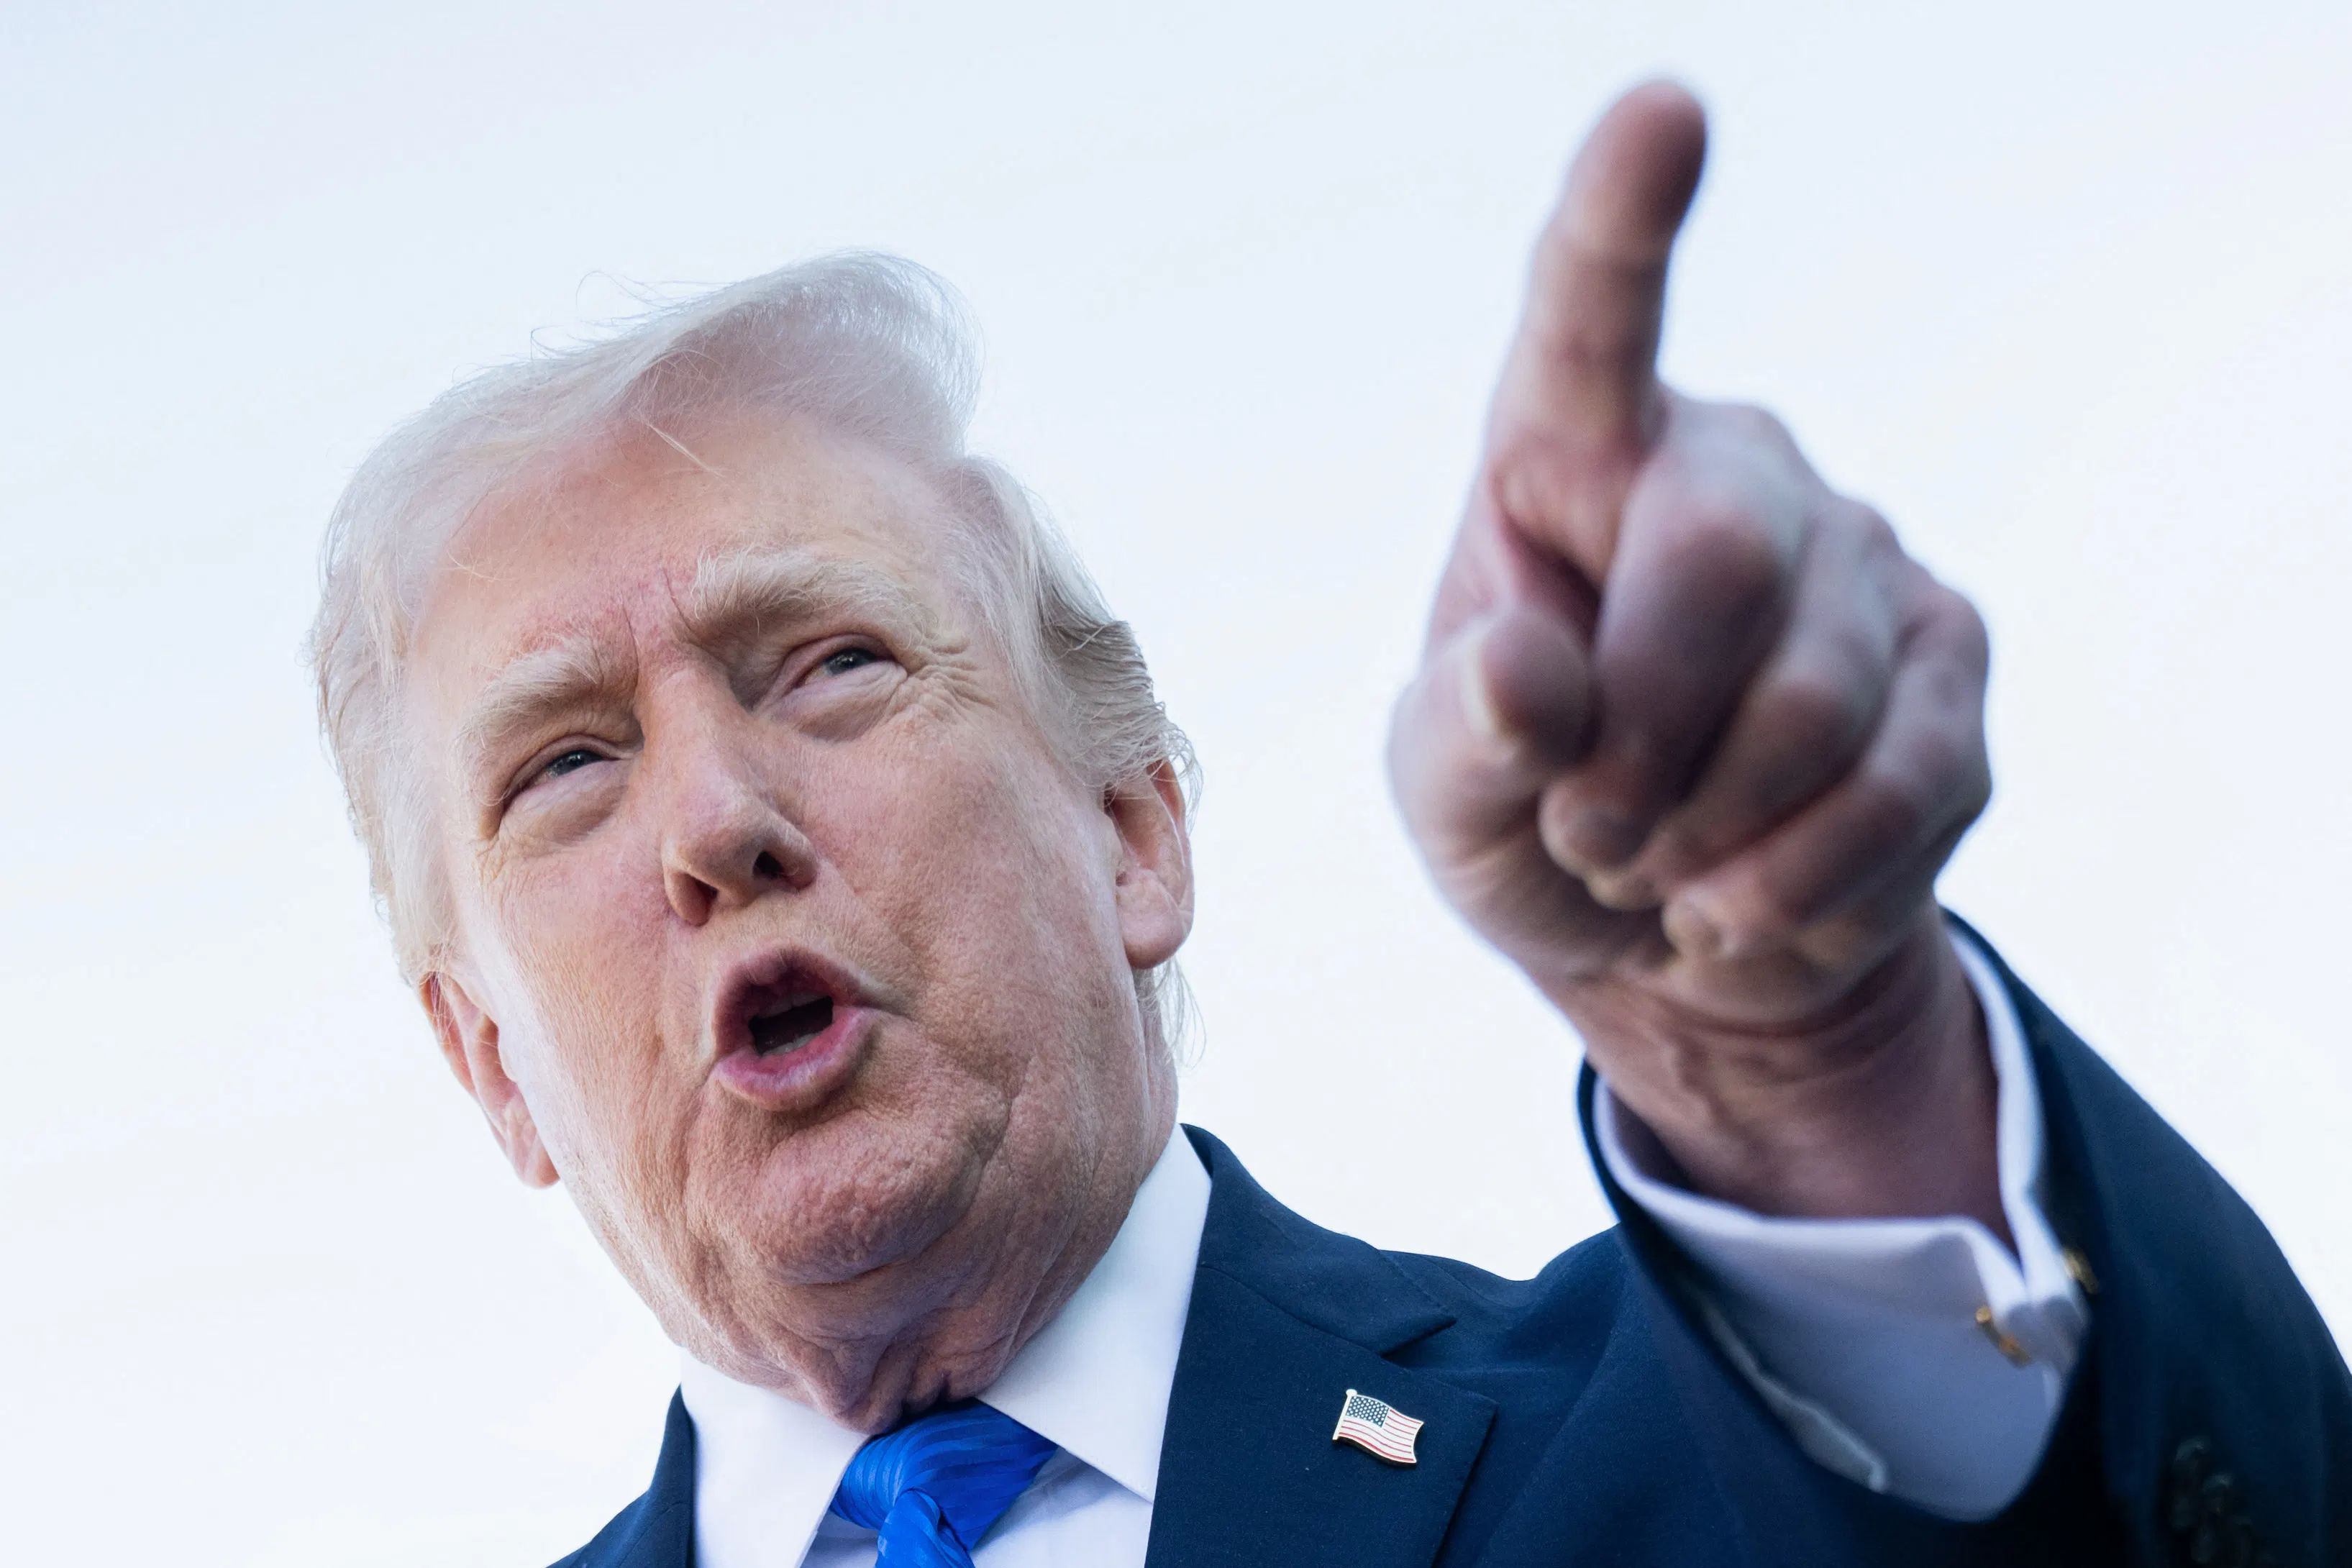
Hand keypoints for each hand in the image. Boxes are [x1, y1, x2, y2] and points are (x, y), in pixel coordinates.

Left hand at [1390, 83, 2001, 1226]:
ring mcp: (1863, 558)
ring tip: (1661, 874)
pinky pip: (1904, 793)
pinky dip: (1799, 890)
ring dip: (1715, 840)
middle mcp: (1732, 472)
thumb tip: (1525, 674)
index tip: (1662, 108)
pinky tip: (1747, 904)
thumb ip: (1462, 736)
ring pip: (1820, 705)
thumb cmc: (1528, 817)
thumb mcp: (1448, 795)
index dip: (1623, 218)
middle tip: (1588, 838)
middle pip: (1720, 564)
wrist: (1668, 932)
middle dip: (1641, 747)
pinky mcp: (1956, 663)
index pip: (1591, 318)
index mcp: (1570, 455)